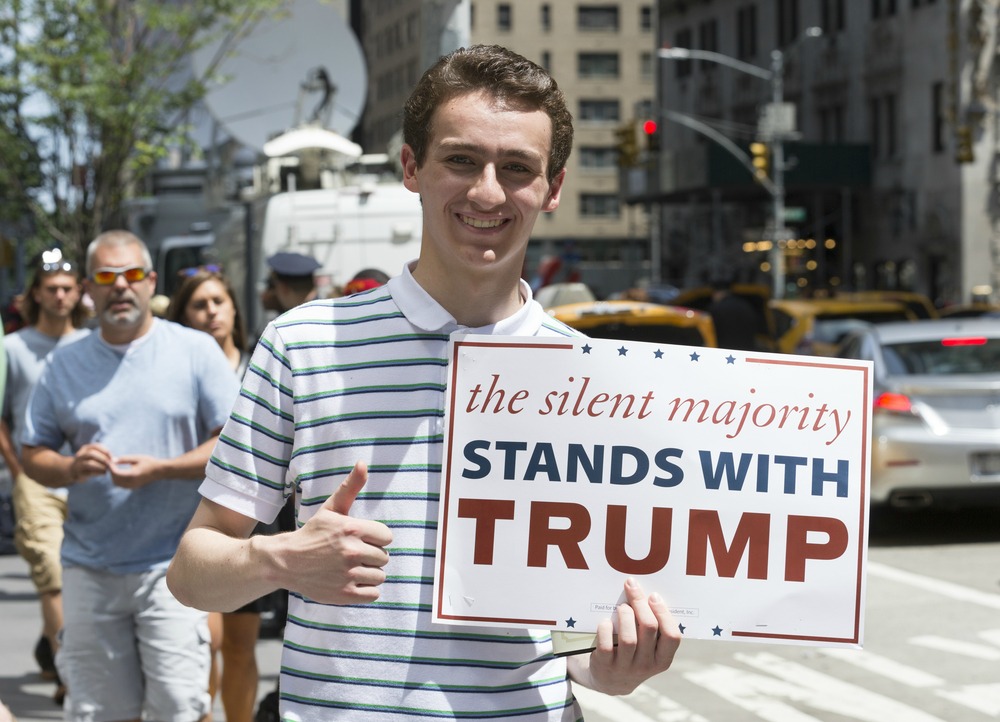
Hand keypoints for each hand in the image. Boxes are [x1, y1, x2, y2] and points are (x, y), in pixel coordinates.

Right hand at [71, 443, 112, 482]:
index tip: (112, 456)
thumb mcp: (95, 455)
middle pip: (91, 453)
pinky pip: (89, 473)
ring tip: (107, 469)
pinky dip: (98, 473)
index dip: (105, 451)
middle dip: (103, 458)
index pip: (96, 446)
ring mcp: (78, 464)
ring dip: (101, 466)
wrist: (74, 471)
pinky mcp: (78, 473)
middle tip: (110, 463)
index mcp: (85, 448)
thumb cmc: (90, 462)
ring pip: (89, 463)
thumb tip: (115, 460)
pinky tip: (104, 473)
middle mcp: (80, 455)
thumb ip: (104, 455)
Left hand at [109, 454, 159, 488]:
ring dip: (114, 476)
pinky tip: (119, 472)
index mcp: (133, 475)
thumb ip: (124, 459)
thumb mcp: (137, 458)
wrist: (159, 471)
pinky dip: (118, 479)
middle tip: (111, 463)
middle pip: (115, 479)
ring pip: (117, 483)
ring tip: (114, 467)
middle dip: (111, 472)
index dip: (111, 467)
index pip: (116, 473)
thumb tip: (112, 460)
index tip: (109, 460)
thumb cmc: (149, 462)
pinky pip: (121, 485)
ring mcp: (133, 486)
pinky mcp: (133, 487)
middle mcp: (132, 482)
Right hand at [279, 461, 392, 604]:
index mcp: (351, 529)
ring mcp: (348, 575)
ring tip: (350, 568)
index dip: (375, 538)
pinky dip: (365, 589)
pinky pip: (373, 593)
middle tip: (351, 554)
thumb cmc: (313, 533)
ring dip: (369, 573)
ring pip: (380, 576)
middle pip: (383, 557)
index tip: (361, 539)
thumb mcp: (332, 508)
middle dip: (371, 555)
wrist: (286, 562)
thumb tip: (363, 463)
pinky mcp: (345, 594)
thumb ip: (350, 487)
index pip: (386, 536)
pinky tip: (350, 581)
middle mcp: (351, 552)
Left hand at [569, 577, 680, 694]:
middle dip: (640, 603)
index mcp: (662, 660)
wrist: (610, 680)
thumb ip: (653, 629)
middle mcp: (646, 665)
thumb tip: (647, 594)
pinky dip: (606, 629)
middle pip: (649, 628)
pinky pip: (607, 645)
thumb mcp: (649, 649)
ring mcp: (625, 667)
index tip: (654, 595)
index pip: (672, 636)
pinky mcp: (605, 666)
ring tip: (622, 606)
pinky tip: (606, 622)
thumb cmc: (633, 654)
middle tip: (632, 586)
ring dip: (624, 615)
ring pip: (629, 638)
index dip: (663, 613)